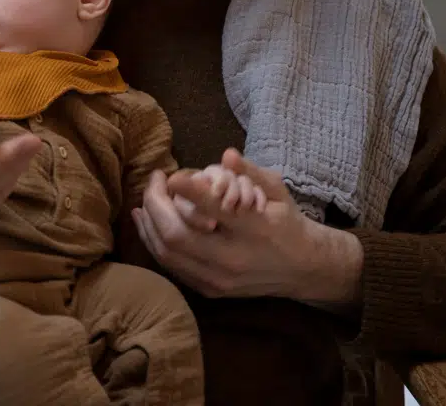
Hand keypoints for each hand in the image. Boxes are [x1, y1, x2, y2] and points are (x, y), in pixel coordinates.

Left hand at [130, 148, 362, 306]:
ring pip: (168, 255)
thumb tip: (226, 155)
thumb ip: (250, 172)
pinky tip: (148, 225)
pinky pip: (172, 267)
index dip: (188, 192)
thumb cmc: (287, 222)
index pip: (216, 210)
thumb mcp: (277, 191)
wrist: (302, 269)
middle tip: (153, 182)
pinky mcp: (210, 291)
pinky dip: (155, 244)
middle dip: (156, 206)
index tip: (169, 175)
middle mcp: (234, 258)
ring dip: (148, 226)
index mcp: (255, 229)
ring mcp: (219, 279)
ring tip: (143, 201)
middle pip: (178, 236)